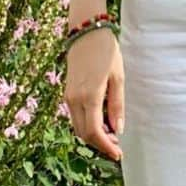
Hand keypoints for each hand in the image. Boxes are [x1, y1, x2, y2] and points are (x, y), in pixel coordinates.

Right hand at [64, 29, 123, 161]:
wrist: (86, 31)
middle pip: (83, 133)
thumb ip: (117, 105)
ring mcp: (68, 97)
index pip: (93, 132)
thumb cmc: (106, 52)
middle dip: (100, 144)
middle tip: (117, 147)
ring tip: (112, 135)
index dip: (105, 146)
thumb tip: (118, 129)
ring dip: (93, 135)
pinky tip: (102, 122)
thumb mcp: (118, 78)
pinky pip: (76, 116)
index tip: (118, 154)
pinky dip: (87, 124)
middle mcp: (74, 100)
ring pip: (78, 126)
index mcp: (88, 96)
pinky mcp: (68, 92)